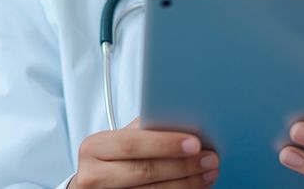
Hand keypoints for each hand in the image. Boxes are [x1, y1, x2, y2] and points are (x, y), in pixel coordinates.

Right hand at [70, 118, 219, 187]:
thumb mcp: (119, 140)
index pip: (132, 144)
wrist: (94, 183)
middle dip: (182, 165)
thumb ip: (144, 131)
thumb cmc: (111, 158)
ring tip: (208, 174)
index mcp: (94, 147)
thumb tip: (184, 122)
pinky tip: (194, 187)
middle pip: (144, 171)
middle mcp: (93, 175)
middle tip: (210, 159)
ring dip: (186, 184)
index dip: (165, 144)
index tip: (195, 143)